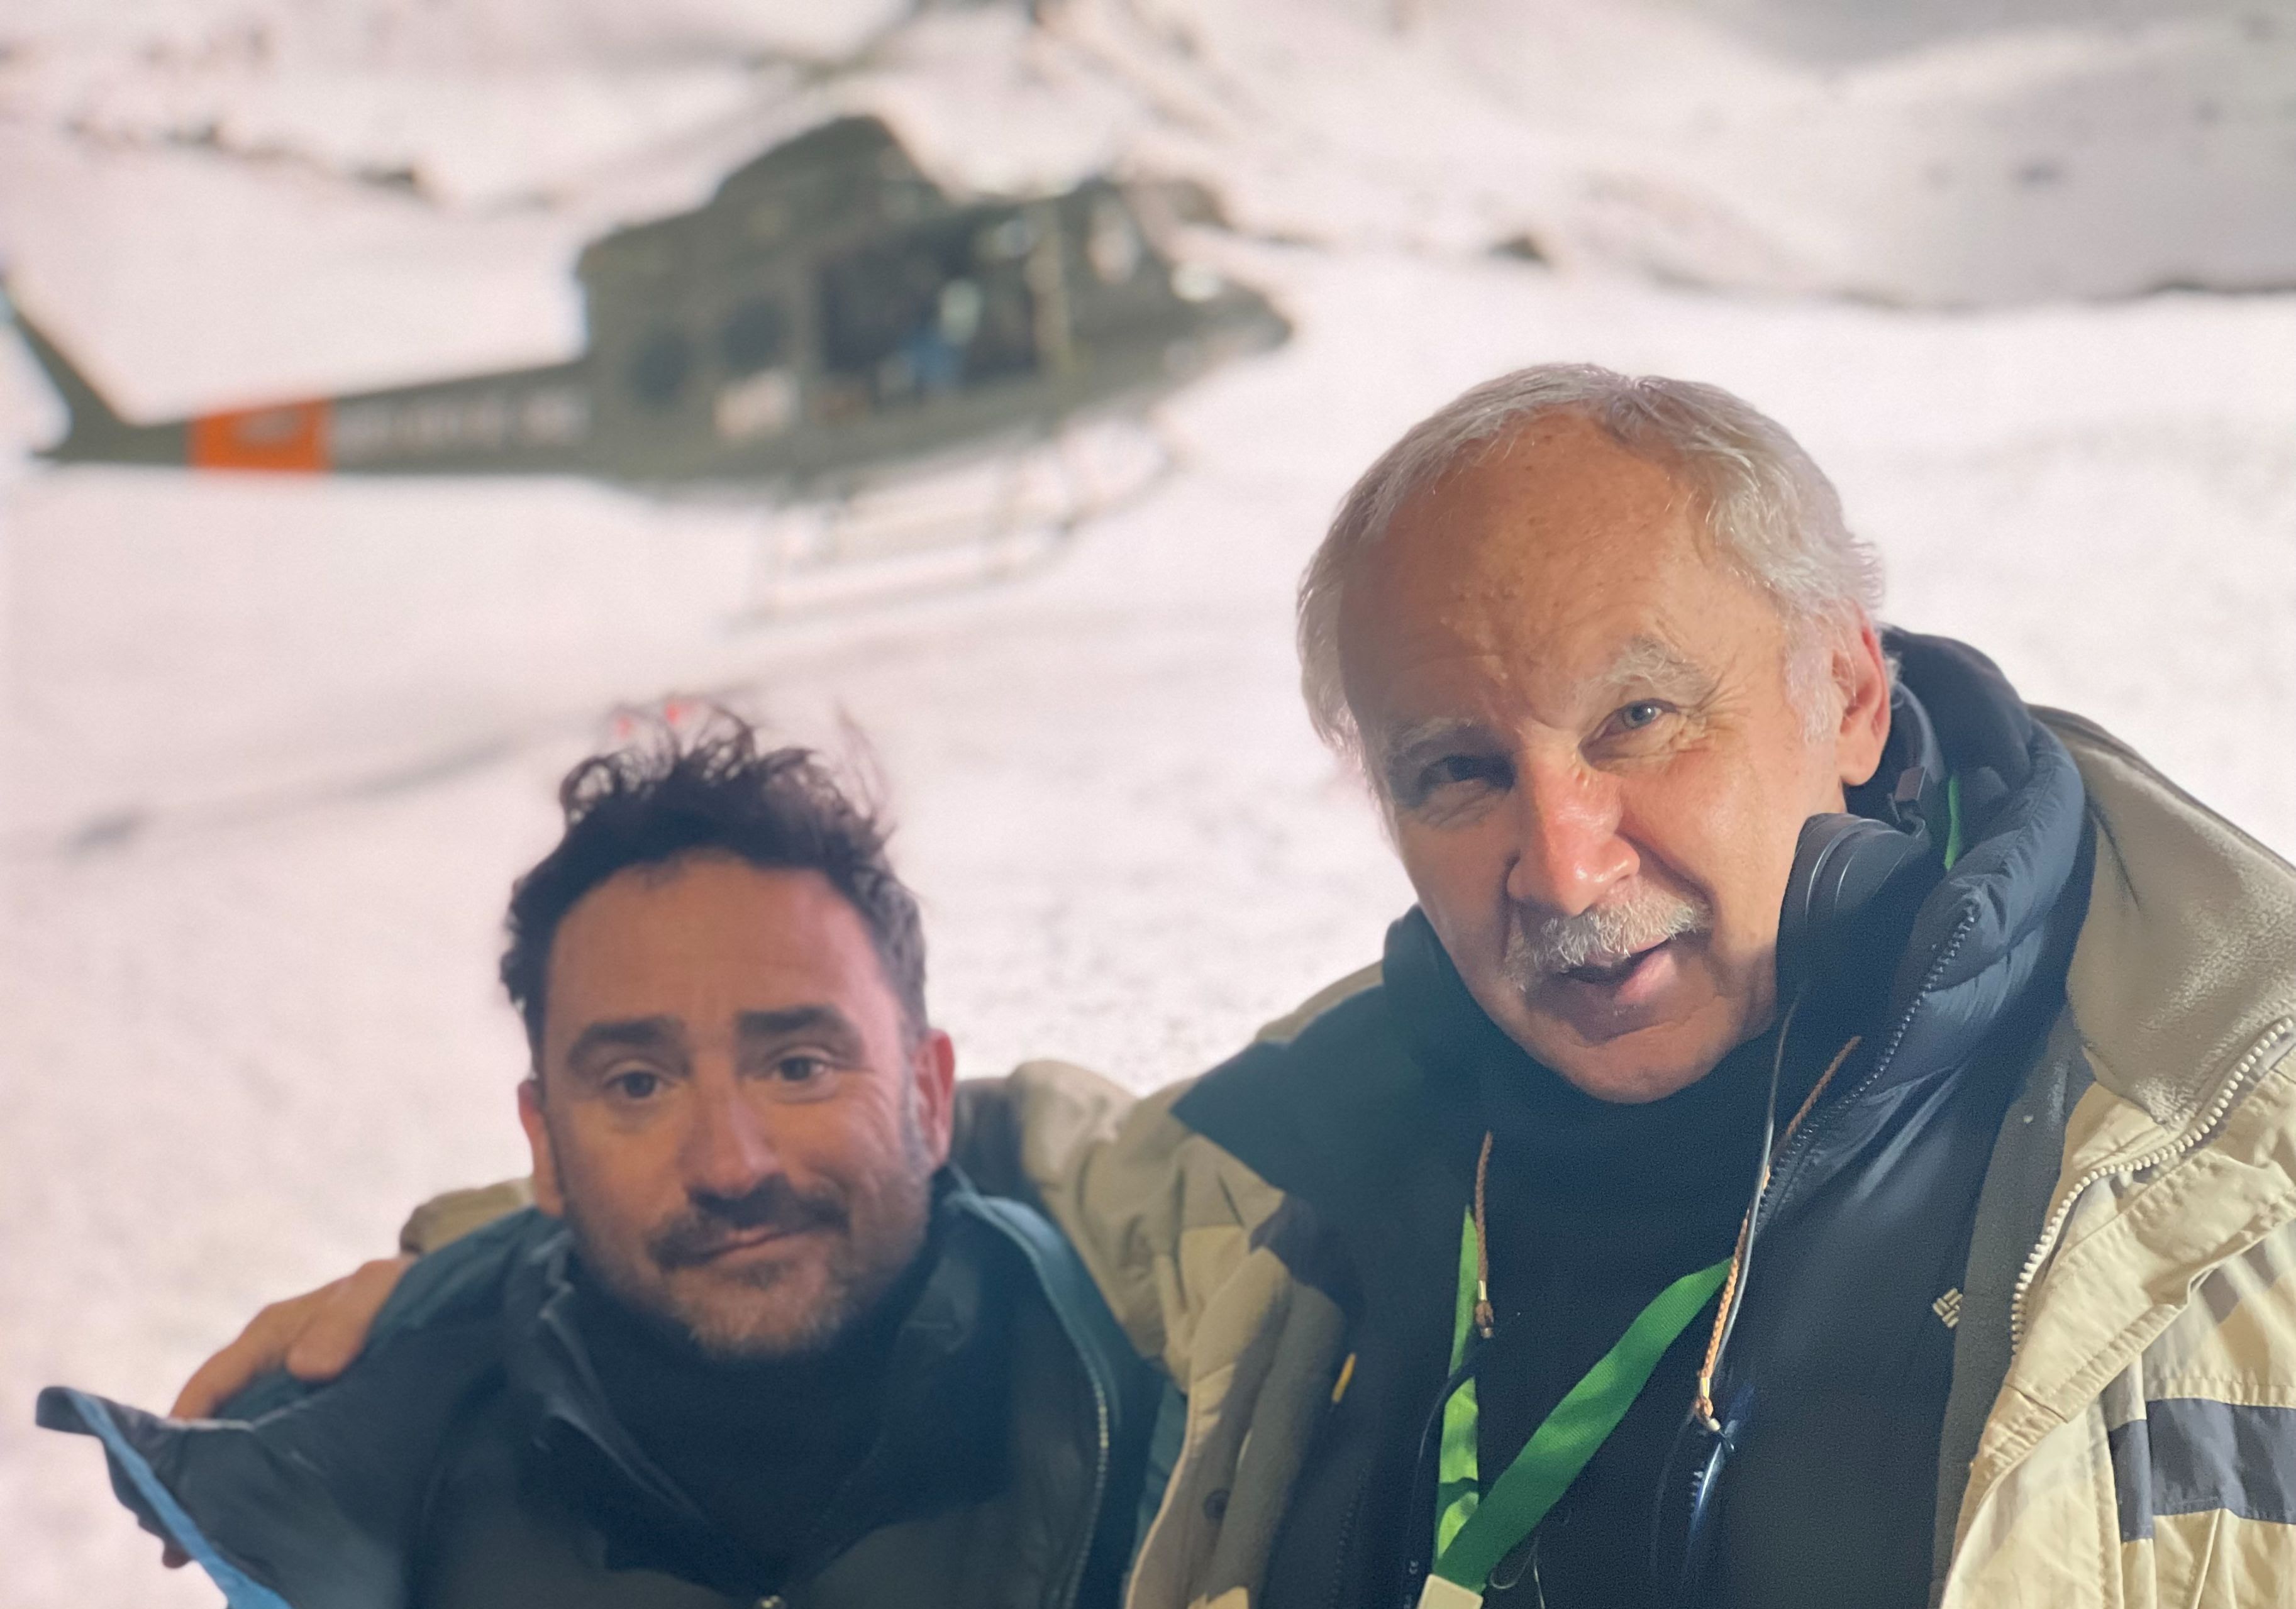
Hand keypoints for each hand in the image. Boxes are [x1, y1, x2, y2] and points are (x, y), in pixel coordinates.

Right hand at [159, 1256, 411, 1567]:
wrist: (445, 1297)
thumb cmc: (401, 1287)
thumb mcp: (376, 1289)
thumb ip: (345, 1320)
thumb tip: (306, 1367)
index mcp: (270, 1336)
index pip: (212, 1384)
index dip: (181, 1431)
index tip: (161, 1482)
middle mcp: (269, 1370)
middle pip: (214, 1430)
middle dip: (191, 1481)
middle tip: (177, 1544)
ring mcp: (288, 1399)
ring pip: (242, 1452)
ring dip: (223, 1495)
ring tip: (203, 1554)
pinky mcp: (314, 1422)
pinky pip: (278, 1458)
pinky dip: (263, 1490)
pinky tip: (259, 1532)